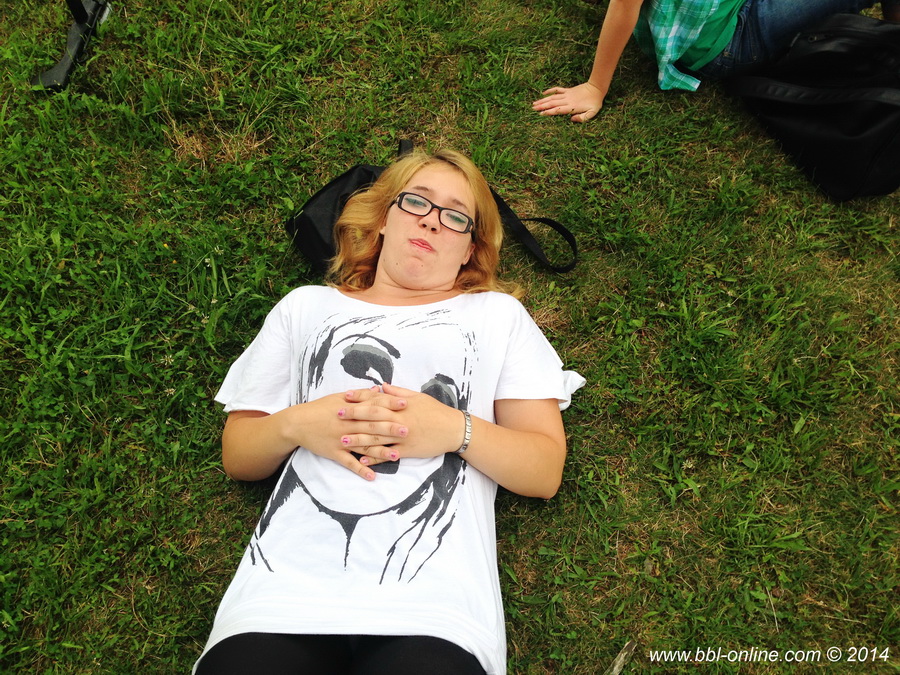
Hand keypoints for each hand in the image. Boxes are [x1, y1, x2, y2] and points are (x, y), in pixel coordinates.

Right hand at [293, 388, 408, 479]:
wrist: (296, 423)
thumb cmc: (319, 408)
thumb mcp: (338, 397)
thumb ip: (360, 395)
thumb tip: (379, 390)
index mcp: (349, 409)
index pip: (373, 406)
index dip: (389, 405)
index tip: (405, 404)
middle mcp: (347, 425)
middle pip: (371, 426)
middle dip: (389, 428)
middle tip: (408, 430)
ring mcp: (341, 440)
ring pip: (363, 446)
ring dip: (380, 452)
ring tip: (396, 456)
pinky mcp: (334, 453)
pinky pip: (348, 463)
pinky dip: (360, 469)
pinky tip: (373, 476)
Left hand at [340, 383, 463, 459]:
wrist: (453, 430)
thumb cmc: (436, 411)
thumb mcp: (418, 397)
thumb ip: (398, 392)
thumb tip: (382, 386)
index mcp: (401, 406)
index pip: (376, 400)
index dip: (360, 398)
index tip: (345, 397)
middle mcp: (399, 420)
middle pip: (372, 418)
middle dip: (354, 417)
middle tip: (336, 415)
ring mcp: (402, 437)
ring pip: (377, 438)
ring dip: (358, 440)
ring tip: (342, 440)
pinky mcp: (407, 451)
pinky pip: (387, 455)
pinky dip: (374, 457)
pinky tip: (361, 459)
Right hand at [532, 82, 603, 122]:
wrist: (597, 88)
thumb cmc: (595, 102)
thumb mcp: (592, 113)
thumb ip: (582, 118)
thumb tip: (571, 119)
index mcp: (571, 107)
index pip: (557, 110)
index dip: (548, 112)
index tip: (540, 114)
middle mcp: (567, 100)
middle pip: (552, 103)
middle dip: (542, 106)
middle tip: (532, 109)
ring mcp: (567, 94)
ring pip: (552, 97)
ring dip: (543, 100)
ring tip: (534, 103)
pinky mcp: (568, 90)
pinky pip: (557, 89)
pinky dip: (550, 90)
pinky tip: (544, 93)